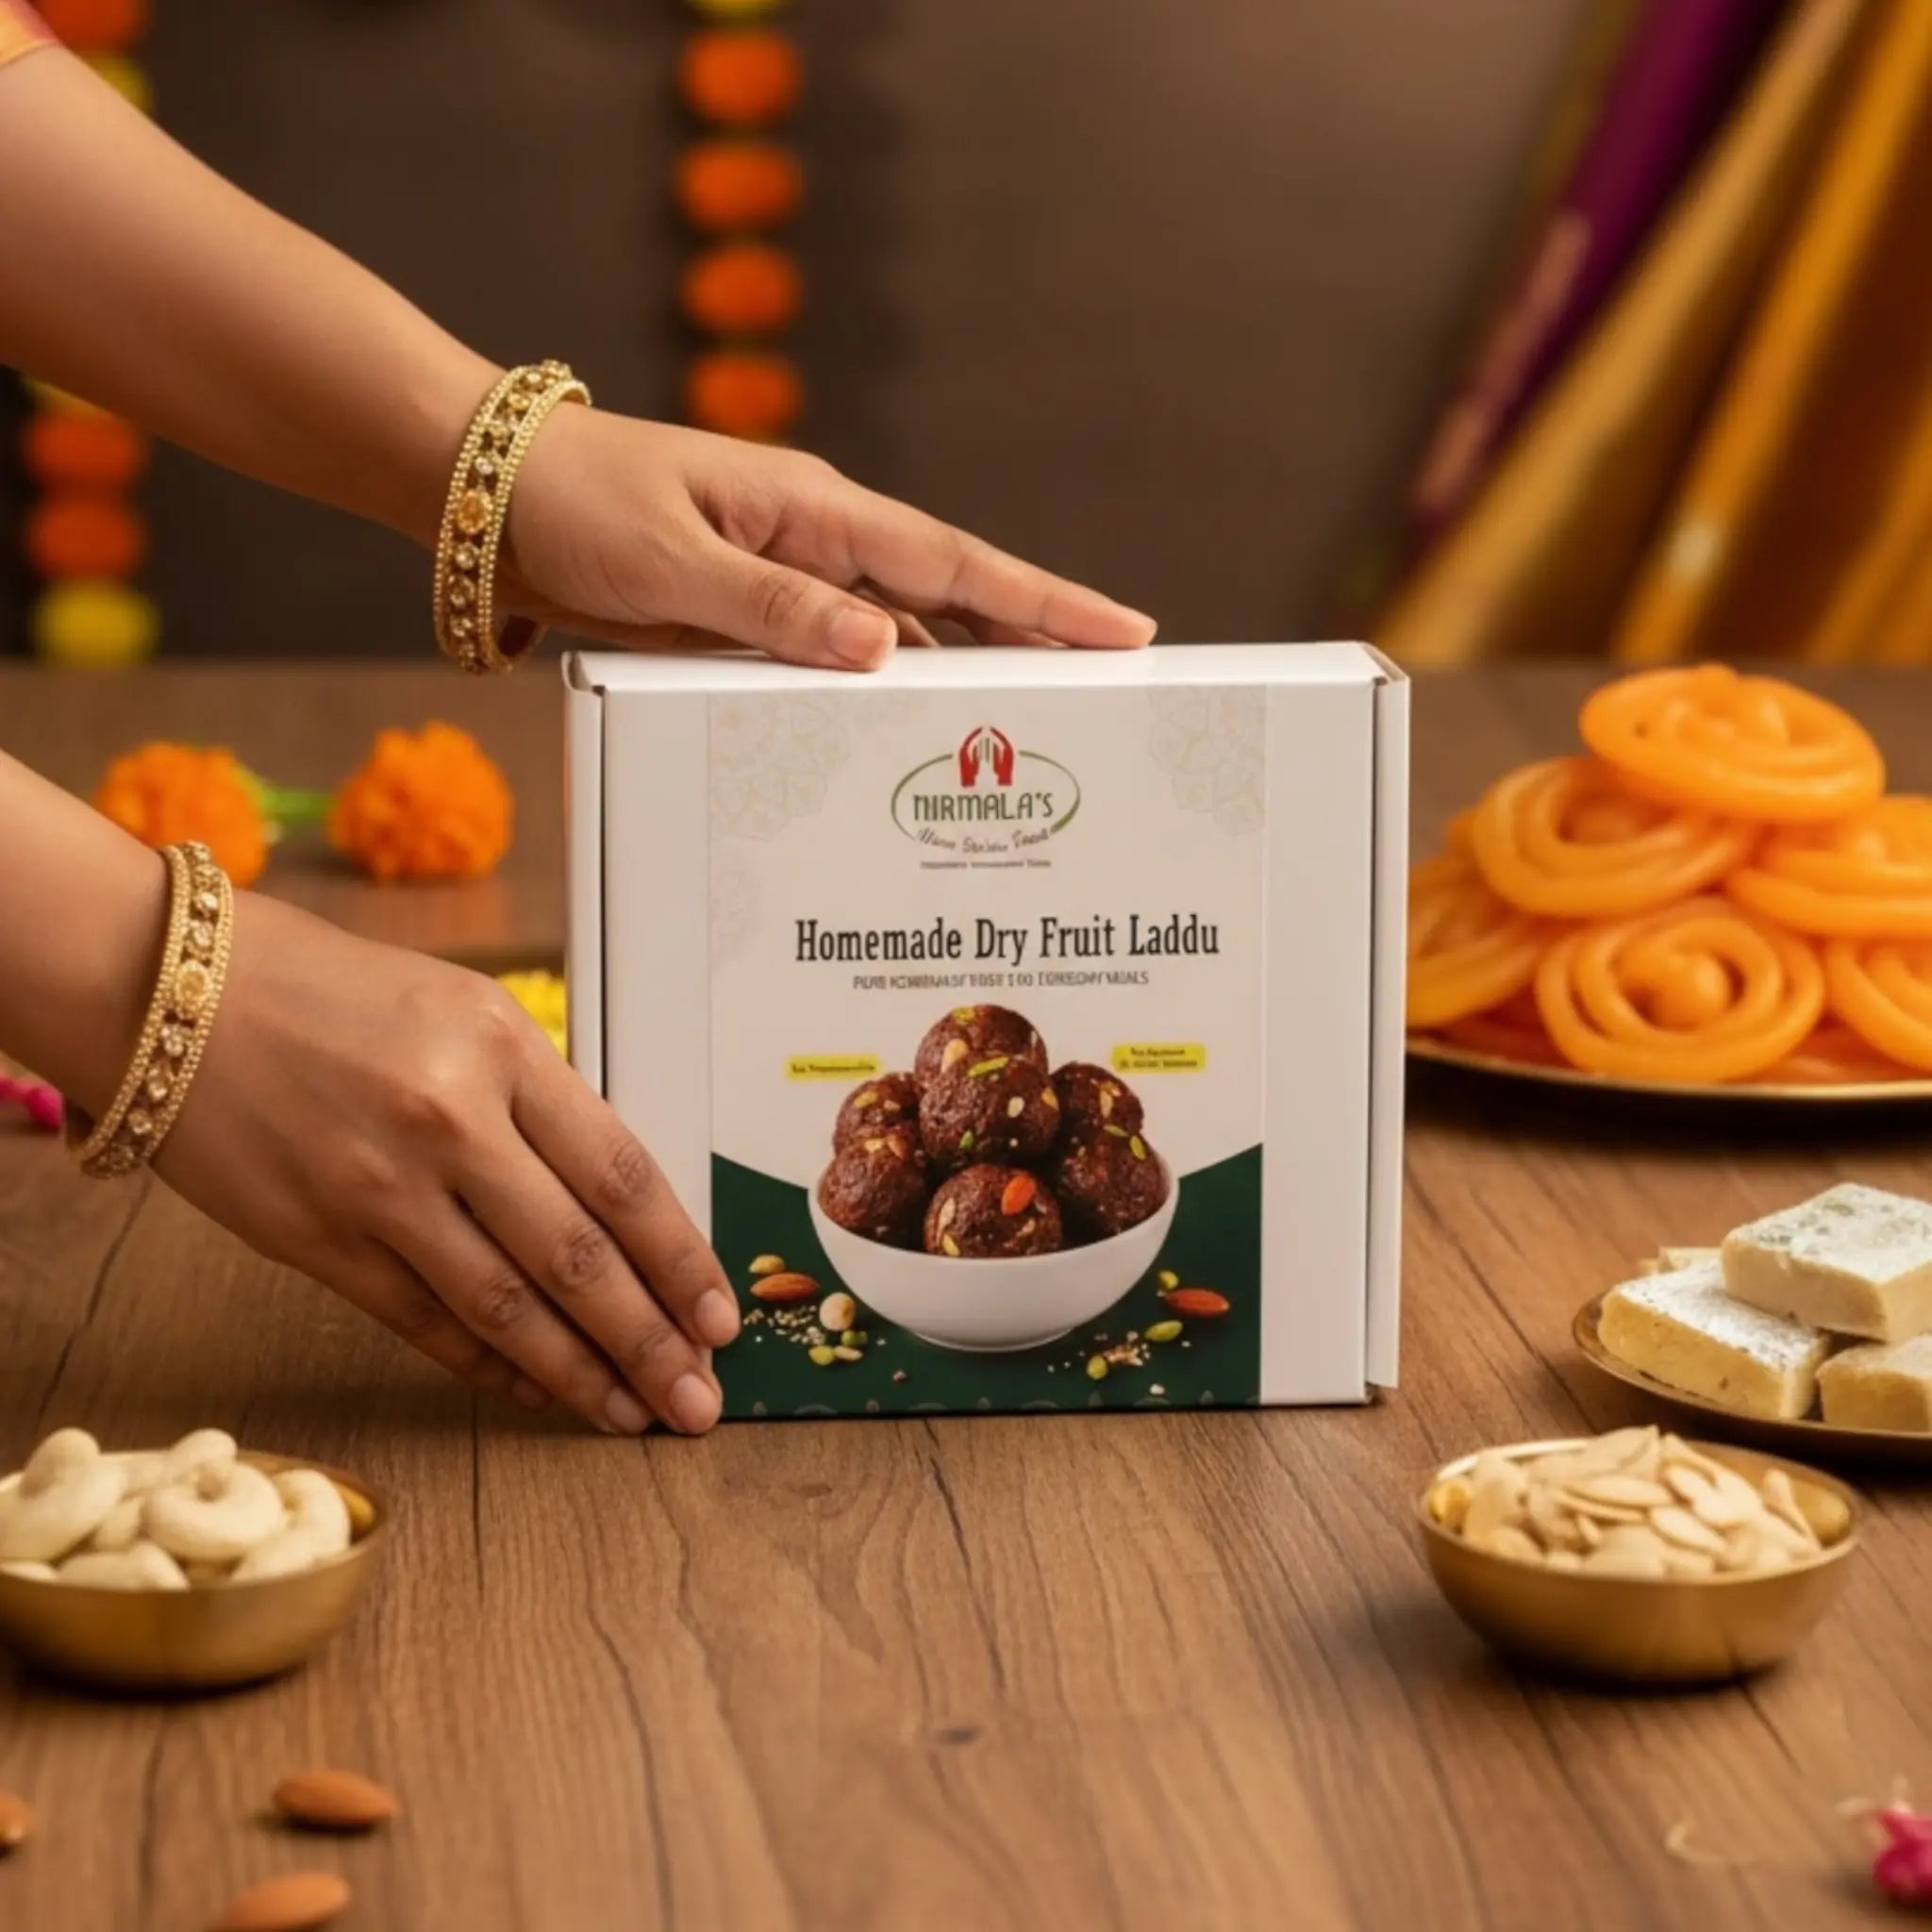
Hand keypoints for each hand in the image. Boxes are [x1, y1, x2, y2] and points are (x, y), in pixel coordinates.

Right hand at [155, 894, 734, 1435]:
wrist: (170, 991)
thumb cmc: (326, 991)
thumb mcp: (461, 1011)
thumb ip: (536, 1100)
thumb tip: (611, 1201)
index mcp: (501, 1048)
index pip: (622, 1175)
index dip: (680, 1258)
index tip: (719, 1312)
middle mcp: (448, 1119)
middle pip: (577, 1256)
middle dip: (650, 1340)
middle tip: (698, 1399)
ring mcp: (377, 1188)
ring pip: (505, 1307)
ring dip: (579, 1373)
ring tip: (633, 1414)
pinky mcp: (315, 1241)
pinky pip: (422, 1322)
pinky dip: (487, 1366)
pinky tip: (536, 1392)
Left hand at [499, 409, 1157, 669]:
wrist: (487, 494)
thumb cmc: (572, 505)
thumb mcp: (668, 562)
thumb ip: (773, 606)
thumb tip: (883, 647)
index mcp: (809, 510)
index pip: (949, 563)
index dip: (1040, 601)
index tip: (1123, 629)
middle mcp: (813, 539)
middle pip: (948, 595)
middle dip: (1033, 634)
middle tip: (1117, 678)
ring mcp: (786, 574)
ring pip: (901, 629)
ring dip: (965, 669)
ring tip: (1036, 717)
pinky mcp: (751, 610)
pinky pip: (839, 653)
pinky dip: (885, 685)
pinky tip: (908, 726)